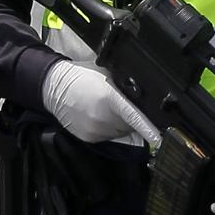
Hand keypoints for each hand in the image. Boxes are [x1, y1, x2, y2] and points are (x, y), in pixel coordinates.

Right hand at [40, 60, 160, 145]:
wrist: (55, 87)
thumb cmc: (82, 77)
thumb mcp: (107, 76)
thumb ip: (125, 88)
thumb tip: (144, 99)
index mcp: (108, 98)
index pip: (133, 116)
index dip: (148, 128)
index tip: (159, 138)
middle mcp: (101, 117)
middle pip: (130, 126)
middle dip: (131, 119)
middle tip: (121, 105)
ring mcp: (94, 130)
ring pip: (120, 133)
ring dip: (120, 125)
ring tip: (107, 110)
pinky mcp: (89, 138)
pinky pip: (108, 137)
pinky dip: (108, 129)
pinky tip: (99, 117)